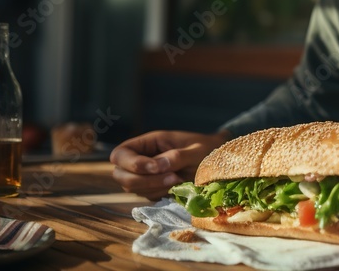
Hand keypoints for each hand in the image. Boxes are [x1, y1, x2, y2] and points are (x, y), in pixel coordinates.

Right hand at [109, 130, 228, 199]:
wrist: (217, 162)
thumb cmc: (207, 149)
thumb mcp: (196, 149)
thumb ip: (177, 156)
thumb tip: (158, 165)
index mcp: (148, 142)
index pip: (120, 154)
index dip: (131, 163)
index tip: (156, 167)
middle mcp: (142, 158)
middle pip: (120, 174)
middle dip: (142, 179)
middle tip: (173, 178)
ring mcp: (145, 175)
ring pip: (132, 188)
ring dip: (154, 188)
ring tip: (180, 180)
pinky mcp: (152, 188)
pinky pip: (147, 196)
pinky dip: (160, 194)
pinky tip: (178, 187)